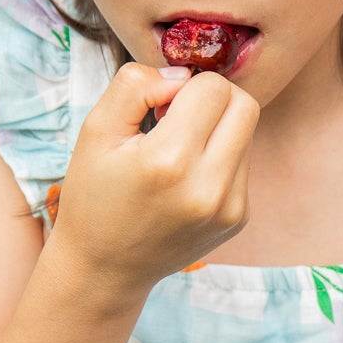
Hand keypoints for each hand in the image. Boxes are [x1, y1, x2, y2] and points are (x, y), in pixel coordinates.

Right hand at [51, 61, 257, 301]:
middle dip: (213, 98)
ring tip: (178, 151)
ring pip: (248, 132)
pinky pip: (243, 163)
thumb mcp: (96, 130)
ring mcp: (229, 207)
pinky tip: (187, 177)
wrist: (105, 267)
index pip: (213, 87)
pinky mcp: (238, 218)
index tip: (159, 108)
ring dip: (218, 128)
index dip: (185, 85)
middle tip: (178, 118)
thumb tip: (182, 74)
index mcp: (169, 162)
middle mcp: (208, 188)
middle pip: (245, 105)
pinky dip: (220, 157)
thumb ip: (135, 85)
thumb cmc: (94, 194)